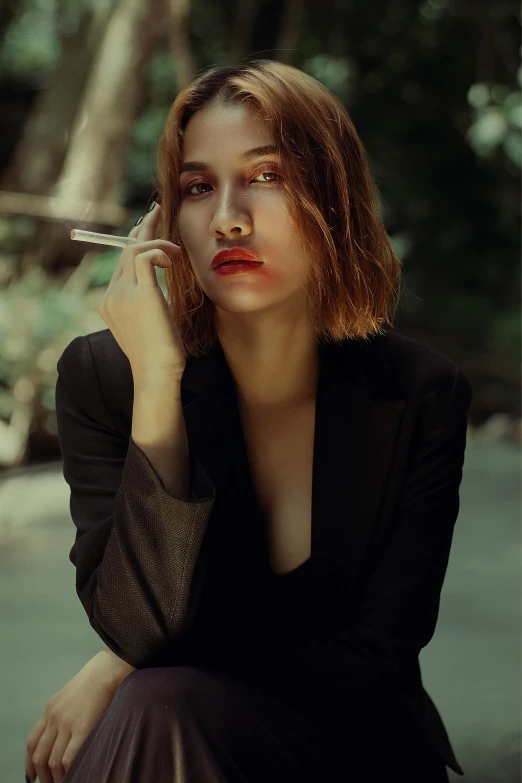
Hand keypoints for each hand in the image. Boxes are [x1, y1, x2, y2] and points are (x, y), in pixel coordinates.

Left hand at [24, 652, 126, 782]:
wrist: (108, 668)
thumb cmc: (96, 679)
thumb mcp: (71, 694)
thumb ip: (64, 712)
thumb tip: (64, 734)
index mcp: (50, 709)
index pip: (32, 742)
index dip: (29, 763)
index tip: (32, 776)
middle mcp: (54, 717)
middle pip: (39, 755)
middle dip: (42, 775)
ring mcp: (67, 723)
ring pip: (52, 761)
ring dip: (56, 777)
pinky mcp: (82, 727)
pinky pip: (69, 758)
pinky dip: (68, 771)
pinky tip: (74, 774)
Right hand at [96, 199, 186, 382]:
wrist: (157, 376)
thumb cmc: (161, 357)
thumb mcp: (152, 326)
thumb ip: (150, 305)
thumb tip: (163, 286)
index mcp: (110, 303)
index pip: (120, 263)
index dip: (136, 243)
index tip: (151, 230)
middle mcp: (110, 296)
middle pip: (123, 250)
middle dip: (142, 229)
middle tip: (158, 213)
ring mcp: (121, 295)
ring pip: (133, 249)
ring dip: (155, 240)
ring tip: (175, 247)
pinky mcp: (139, 294)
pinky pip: (143, 256)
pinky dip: (159, 250)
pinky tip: (173, 259)